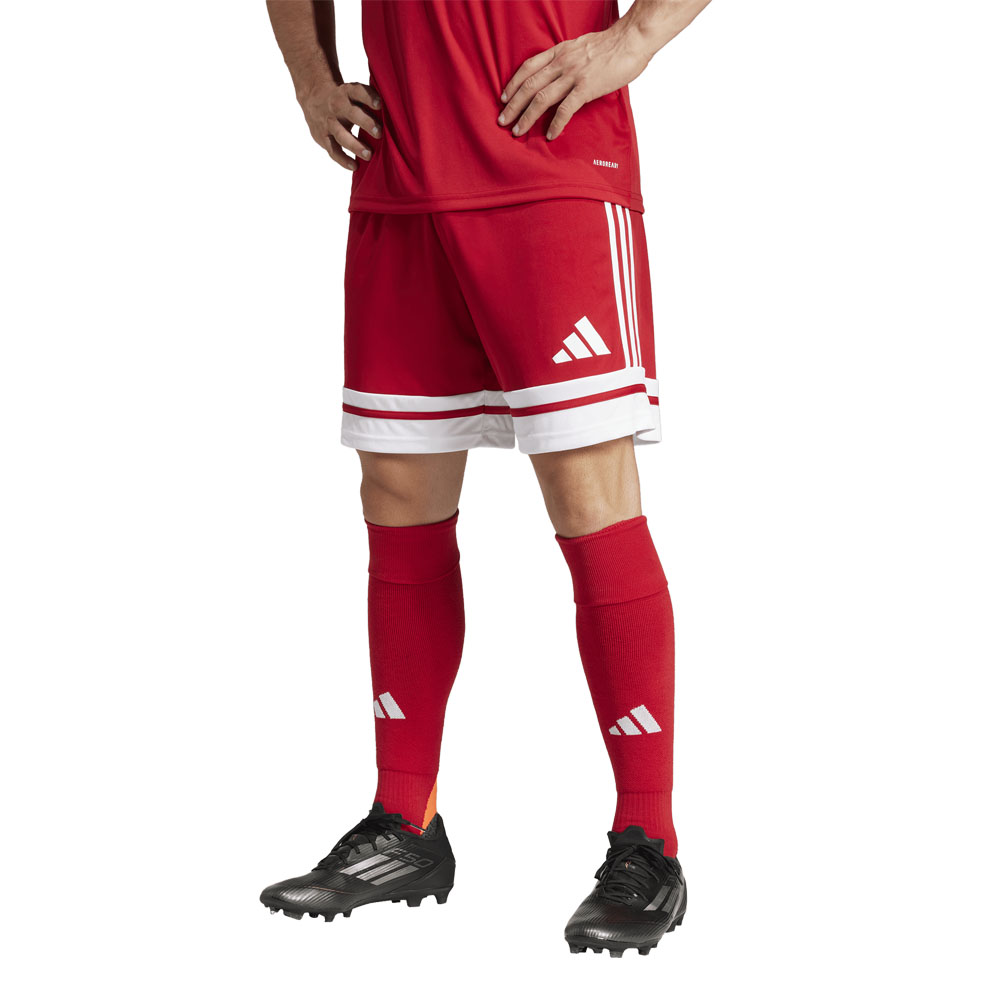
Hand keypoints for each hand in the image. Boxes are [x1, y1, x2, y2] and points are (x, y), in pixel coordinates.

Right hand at [299, 81, 381, 169]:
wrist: (314, 98)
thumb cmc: (345, 100)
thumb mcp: (353, 93)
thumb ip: (369, 100)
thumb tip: (397, 111)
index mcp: (346, 92)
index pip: (357, 91)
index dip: (368, 96)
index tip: (380, 104)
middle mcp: (336, 106)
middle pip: (351, 114)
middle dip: (365, 123)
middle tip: (379, 133)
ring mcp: (329, 123)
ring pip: (341, 135)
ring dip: (355, 145)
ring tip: (369, 155)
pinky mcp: (323, 137)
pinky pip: (333, 150)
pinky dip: (343, 160)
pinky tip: (355, 166)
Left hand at [497, 23, 651, 140]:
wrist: (632, 39)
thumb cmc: (611, 45)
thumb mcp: (581, 46)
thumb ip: (568, 59)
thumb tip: (560, 74)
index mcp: (559, 51)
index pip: (528, 67)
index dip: (513, 83)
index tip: (504, 97)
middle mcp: (562, 62)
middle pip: (529, 85)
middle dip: (513, 105)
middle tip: (502, 121)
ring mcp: (573, 75)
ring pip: (541, 98)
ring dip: (527, 117)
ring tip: (517, 131)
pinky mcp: (586, 87)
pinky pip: (565, 109)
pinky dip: (556, 124)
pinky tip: (549, 135)